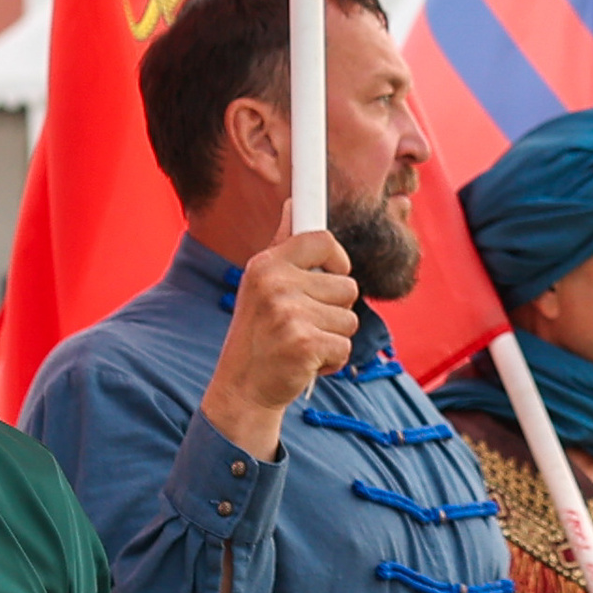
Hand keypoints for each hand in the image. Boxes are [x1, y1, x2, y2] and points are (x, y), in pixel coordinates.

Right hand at [200, 208, 358, 457]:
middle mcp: (275, 284)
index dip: (338, 258)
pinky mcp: (305, 344)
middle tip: (304, 324)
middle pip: (347, 286)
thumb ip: (283, 246)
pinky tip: (306, 363)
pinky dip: (332, 361)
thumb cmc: (258, 334)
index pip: (322, 239)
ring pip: (349, 318)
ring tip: (303, 344)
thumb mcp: (260, 284)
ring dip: (333, 337)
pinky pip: (345, 346)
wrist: (243, 388)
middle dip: (335, 310)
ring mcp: (289, 314)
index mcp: (266, 264)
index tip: (335, 271)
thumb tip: (294, 204)